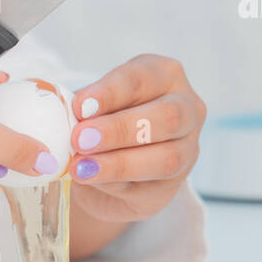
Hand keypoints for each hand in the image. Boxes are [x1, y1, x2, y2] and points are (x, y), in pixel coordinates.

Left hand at [66, 54, 205, 224]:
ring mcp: (187, 149)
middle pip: (167, 115)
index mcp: (165, 75)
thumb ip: (86, 110)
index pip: (142, 78)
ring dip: (119, 162)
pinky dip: (115, 183)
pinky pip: (149, 187)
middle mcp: (187, 108)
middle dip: (120, 128)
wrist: (103, 169)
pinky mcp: (173, 186)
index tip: (79, 107)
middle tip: (81, 139)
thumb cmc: (100, 122)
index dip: (110, 93)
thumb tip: (74, 118)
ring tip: (81, 166)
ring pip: (166, 157)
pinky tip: (90, 179)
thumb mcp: (90, 106)